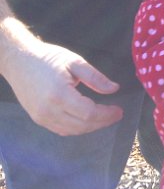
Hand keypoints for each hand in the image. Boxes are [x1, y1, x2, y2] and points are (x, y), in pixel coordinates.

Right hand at [2, 39, 121, 135]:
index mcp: (59, 94)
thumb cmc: (47, 58)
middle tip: (116, 115)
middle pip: (82, 125)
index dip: (106, 114)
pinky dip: (77, 128)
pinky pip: (61, 130)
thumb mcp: (75, 61)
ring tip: (104, 118)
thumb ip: (95, 77)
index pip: (89, 113)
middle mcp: (48, 110)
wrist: (19, 60)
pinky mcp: (37, 118)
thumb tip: (114, 89)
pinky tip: (87, 120)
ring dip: (91, 127)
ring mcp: (41, 117)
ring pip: (72, 130)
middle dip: (102, 122)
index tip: (119, 110)